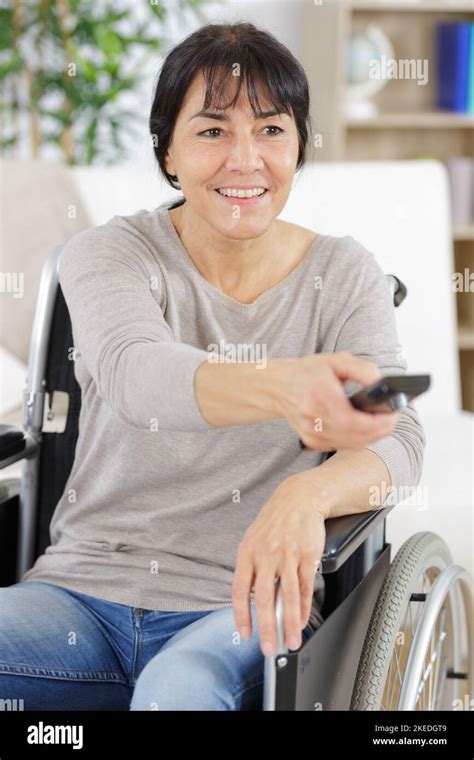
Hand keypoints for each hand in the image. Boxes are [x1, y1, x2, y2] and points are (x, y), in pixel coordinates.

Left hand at [232, 472, 325, 655]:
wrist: (298, 498)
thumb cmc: (274, 523)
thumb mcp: (254, 541)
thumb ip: (253, 570)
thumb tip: (254, 604)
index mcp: (247, 552)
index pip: (240, 590)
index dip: (242, 615)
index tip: (245, 633)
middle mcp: (266, 555)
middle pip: (265, 599)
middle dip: (267, 628)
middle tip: (268, 647)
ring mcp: (288, 555)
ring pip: (288, 597)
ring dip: (290, 624)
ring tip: (290, 641)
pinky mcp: (308, 556)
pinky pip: (305, 588)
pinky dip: (304, 608)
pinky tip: (302, 620)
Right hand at [274, 352, 399, 450]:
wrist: (278, 386)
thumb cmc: (308, 372)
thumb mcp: (336, 360)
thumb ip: (361, 369)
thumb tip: (381, 383)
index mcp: (319, 393)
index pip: (351, 418)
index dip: (376, 422)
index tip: (392, 414)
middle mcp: (312, 415)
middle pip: (354, 435)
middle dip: (379, 430)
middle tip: (392, 419)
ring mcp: (310, 431)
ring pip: (350, 443)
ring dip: (371, 436)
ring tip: (383, 423)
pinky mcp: (311, 440)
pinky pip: (341, 446)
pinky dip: (357, 440)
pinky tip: (366, 430)